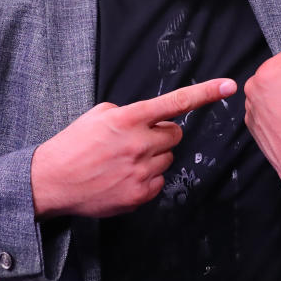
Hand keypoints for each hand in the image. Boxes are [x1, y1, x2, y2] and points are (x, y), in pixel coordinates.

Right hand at [31, 78, 236, 217]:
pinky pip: (159, 181)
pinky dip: (146, 178)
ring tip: (123, 161)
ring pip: (168, 158)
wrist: (51, 181)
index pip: (175, 102)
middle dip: (161, 135)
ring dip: (153, 157)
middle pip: (175, 134)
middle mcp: (139, 142)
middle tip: (135, 140)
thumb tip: (149, 119)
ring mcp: (140, 170)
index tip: (229, 85)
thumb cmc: (73, 144)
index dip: (206, 93)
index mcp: (128, 118)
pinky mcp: (139, 194)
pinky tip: (123, 177)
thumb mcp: (98, 115)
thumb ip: (129, 112)